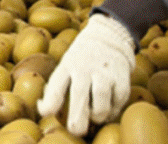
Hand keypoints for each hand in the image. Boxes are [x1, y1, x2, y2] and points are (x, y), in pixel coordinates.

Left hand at [38, 13, 135, 135]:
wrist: (109, 36)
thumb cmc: (81, 58)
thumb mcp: (66, 64)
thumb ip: (58, 85)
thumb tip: (44, 110)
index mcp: (68, 64)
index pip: (56, 83)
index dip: (50, 101)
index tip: (45, 113)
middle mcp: (85, 66)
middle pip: (79, 92)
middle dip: (77, 115)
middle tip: (76, 131)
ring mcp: (105, 70)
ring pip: (102, 97)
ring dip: (98, 113)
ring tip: (95, 119)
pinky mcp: (122, 75)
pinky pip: (119, 98)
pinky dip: (114, 109)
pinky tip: (109, 111)